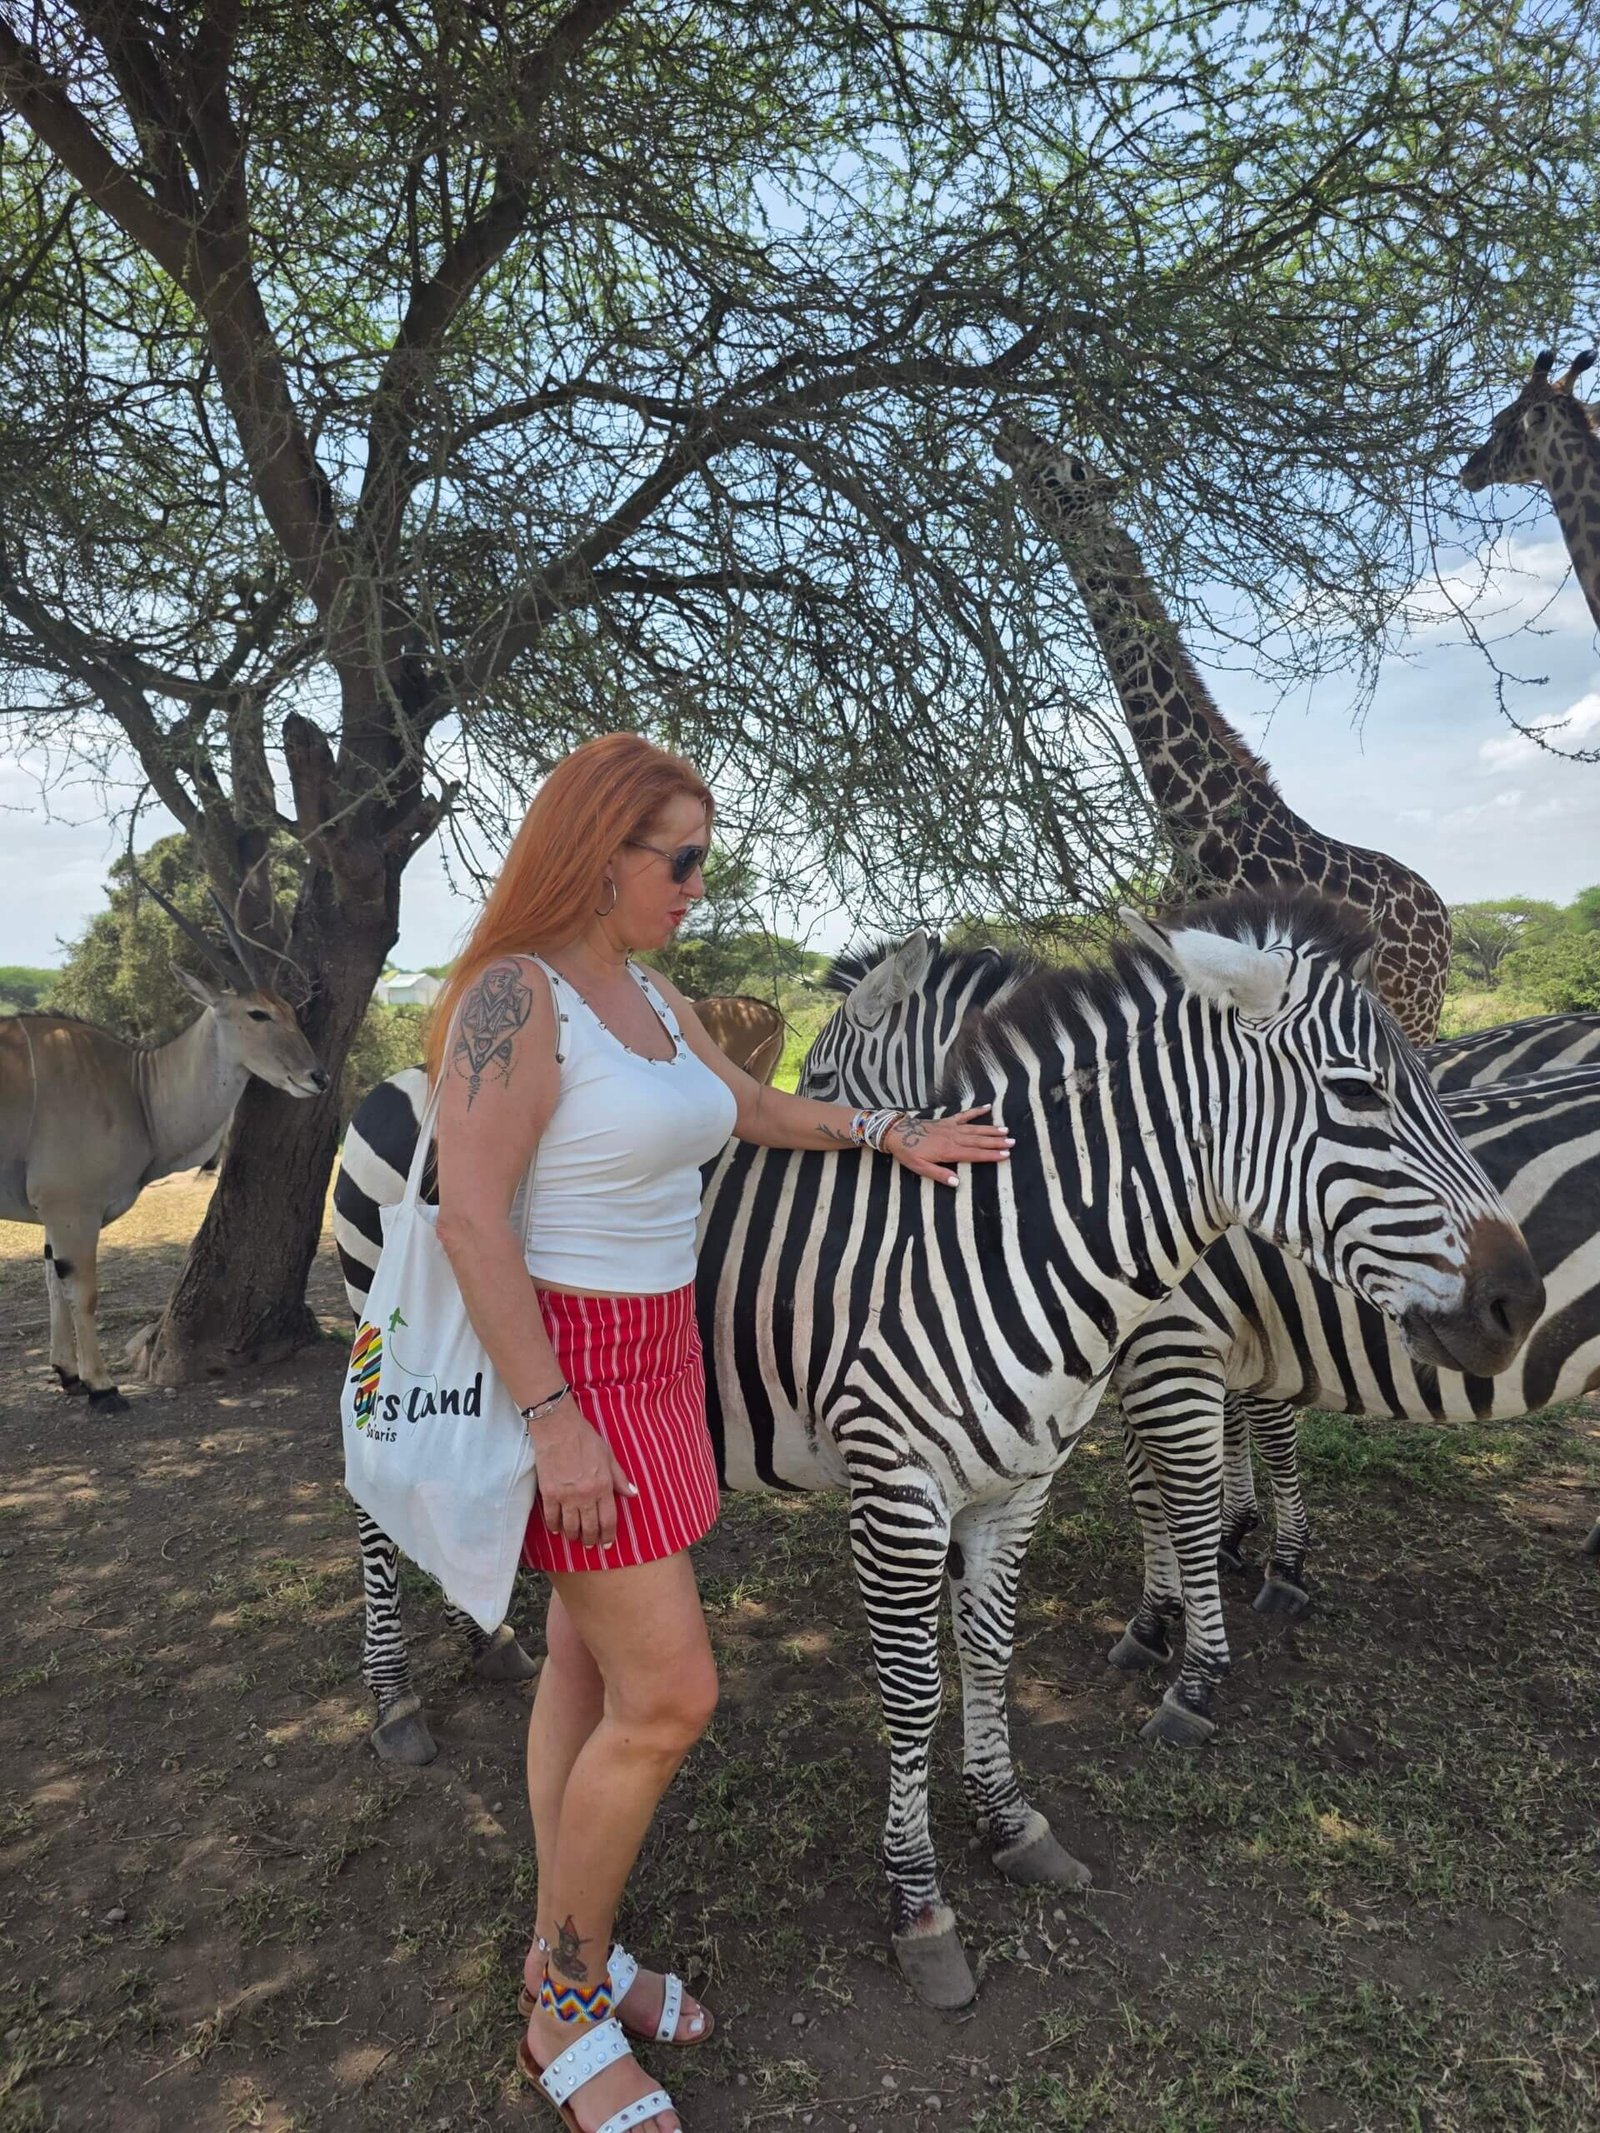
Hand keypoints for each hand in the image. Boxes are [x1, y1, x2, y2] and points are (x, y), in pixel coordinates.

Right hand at [530, 1402, 636, 1549]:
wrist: (558, 1428)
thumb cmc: (585, 1439)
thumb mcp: (609, 1456)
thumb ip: (620, 1478)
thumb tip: (633, 1494)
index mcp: (603, 1486)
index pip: (608, 1520)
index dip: (608, 1536)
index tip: (607, 1544)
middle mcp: (586, 1495)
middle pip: (590, 1528)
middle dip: (591, 1540)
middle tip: (590, 1544)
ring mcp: (566, 1496)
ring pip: (571, 1527)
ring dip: (573, 1536)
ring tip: (574, 1539)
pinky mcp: (549, 1493)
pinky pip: (552, 1518)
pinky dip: (554, 1527)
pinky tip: (557, 1529)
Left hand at [885, 1105, 1012, 1185]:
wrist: (896, 1133)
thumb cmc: (908, 1152)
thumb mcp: (920, 1168)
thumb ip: (939, 1175)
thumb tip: (957, 1183)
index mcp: (948, 1151)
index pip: (974, 1154)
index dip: (991, 1155)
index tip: (1005, 1155)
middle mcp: (953, 1138)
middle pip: (979, 1141)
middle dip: (996, 1142)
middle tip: (1013, 1143)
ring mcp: (951, 1127)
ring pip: (975, 1129)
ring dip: (991, 1129)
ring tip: (1006, 1130)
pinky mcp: (947, 1121)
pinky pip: (964, 1115)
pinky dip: (976, 1111)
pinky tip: (987, 1107)